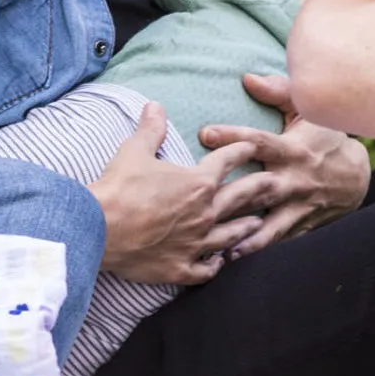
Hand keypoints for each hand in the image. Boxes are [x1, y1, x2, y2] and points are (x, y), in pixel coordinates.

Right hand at [90, 104, 265, 284]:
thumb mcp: (134, 150)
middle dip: (260, 188)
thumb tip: (154, 106)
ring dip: (245, 228)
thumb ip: (151, 129)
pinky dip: (214, 266)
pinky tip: (219, 262)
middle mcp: (205, 213)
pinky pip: (206, 270)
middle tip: (276, 183)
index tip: (251, 146)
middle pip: (241, 198)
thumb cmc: (118, 187)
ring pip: (230, 236)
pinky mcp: (180, 268)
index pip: (228, 161)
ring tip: (256, 223)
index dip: (241, 150)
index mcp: (198, 182)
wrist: (98, 228)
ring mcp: (195, 243)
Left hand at [190, 72, 372, 255]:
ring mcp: (299, 207)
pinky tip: (233, 260)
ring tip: (219, 247)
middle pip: (260, 188)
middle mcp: (295, 180)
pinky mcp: (301, 226)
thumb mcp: (305, 110)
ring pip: (270, 224)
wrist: (356, 176)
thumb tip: (246, 78)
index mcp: (292, 149)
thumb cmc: (323, 137)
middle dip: (232, 195)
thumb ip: (278, 91)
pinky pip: (279, 242)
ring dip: (245, 236)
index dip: (234, 136)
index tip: (204, 133)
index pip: (260, 141)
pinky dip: (258, 251)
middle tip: (199, 201)